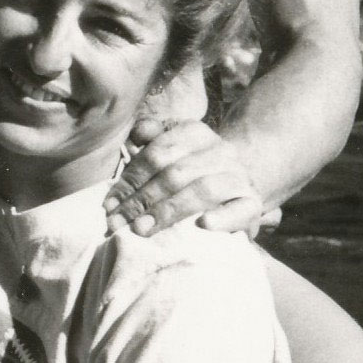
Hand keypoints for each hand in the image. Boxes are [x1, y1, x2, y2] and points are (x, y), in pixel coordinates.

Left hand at [115, 113, 267, 234]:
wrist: (233, 189)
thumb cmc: (190, 174)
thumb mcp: (170, 152)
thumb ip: (150, 139)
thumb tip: (137, 135)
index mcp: (196, 133)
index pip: (158, 153)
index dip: (130, 179)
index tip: (109, 205)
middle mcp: (220, 150)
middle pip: (175, 173)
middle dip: (141, 200)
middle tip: (118, 223)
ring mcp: (239, 176)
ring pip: (202, 190)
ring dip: (168, 211)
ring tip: (142, 229)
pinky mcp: (252, 203)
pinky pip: (241, 210)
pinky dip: (222, 219)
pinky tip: (203, 225)